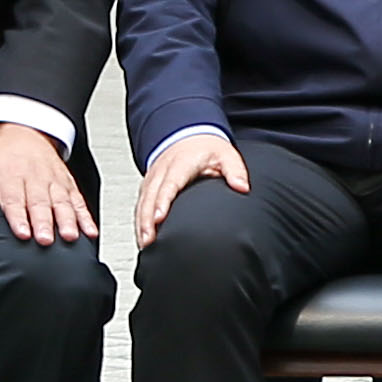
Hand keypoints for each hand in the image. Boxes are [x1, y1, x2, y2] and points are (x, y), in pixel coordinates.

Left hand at [0, 120, 94, 247]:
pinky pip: (78, 200)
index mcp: (10, 175)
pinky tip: (89, 231)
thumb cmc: (0, 157)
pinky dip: (85, 216)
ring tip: (70, 237)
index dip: (18, 218)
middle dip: (44, 222)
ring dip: (67, 220)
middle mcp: (34, 177)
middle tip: (45, 240)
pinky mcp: (67, 183)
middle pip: (39, 202)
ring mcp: (53, 180)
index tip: (22, 234)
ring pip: (62, 202)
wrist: (25, 133)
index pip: (14, 199)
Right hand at [132, 125, 249, 244]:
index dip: (162, 201)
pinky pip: (140, 204)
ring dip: (141, 223)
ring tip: (144, 244)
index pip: (169, 184)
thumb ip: (235, 171)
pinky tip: (142, 237)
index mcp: (181, 163)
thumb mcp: (226, 155)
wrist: (190, 137)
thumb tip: (242, 186)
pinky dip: (139, 221)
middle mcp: (162, 170)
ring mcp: (153, 178)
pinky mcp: (149, 186)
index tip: (159, 218)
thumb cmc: (206, 150)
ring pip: (142, 202)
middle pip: (150, 196)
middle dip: (146, 219)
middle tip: (148, 240)